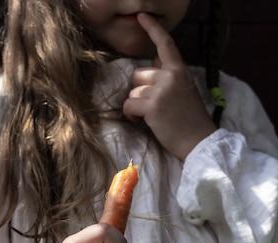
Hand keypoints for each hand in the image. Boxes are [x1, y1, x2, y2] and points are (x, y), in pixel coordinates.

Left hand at [123, 12, 216, 160]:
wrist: (198, 141)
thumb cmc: (190, 119)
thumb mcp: (184, 90)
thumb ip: (168, 76)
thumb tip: (153, 64)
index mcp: (180, 70)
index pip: (165, 44)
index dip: (152, 28)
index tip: (142, 16)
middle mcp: (170, 76)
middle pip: (137, 74)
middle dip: (139, 90)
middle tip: (151, 106)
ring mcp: (161, 90)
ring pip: (132, 91)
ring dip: (136, 105)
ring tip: (149, 117)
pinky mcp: (152, 106)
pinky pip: (129, 104)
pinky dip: (131, 114)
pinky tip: (141, 121)